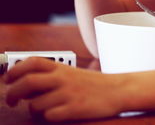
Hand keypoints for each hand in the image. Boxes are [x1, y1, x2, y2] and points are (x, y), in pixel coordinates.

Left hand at [5, 57, 123, 121]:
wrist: (118, 90)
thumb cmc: (93, 84)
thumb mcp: (72, 73)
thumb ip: (51, 75)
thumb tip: (24, 84)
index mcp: (62, 68)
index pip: (32, 62)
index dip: (15, 70)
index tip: (8, 79)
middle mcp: (63, 78)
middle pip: (27, 83)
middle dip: (12, 93)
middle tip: (12, 101)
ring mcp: (68, 94)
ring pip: (35, 104)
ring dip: (33, 109)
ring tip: (41, 109)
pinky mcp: (74, 109)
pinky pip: (49, 116)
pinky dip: (48, 117)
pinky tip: (56, 113)